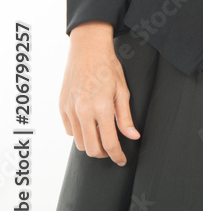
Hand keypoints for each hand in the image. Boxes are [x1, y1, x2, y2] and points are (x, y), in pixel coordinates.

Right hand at [59, 22, 140, 165]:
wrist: (88, 50)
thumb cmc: (108, 68)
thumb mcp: (122, 91)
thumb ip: (125, 117)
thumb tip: (133, 136)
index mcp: (101, 108)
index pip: (109, 143)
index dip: (117, 155)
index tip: (122, 160)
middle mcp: (83, 111)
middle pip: (91, 149)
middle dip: (104, 154)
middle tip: (112, 149)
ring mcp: (70, 110)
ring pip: (79, 142)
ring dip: (91, 144)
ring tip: (101, 135)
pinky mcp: (62, 107)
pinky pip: (70, 130)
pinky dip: (79, 133)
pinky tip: (88, 124)